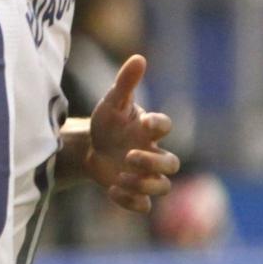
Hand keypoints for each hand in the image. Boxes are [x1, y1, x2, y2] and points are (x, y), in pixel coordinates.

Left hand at [84, 55, 180, 213]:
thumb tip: (139, 58)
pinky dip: (131, 201)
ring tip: (121, 176)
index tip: (144, 122)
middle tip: (130, 156)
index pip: (165, 126)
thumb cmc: (108, 122)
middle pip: (172, 165)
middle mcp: (153, 153)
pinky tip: (112, 188)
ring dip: (144, 184)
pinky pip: (144, 205)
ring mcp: (144, 175)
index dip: (159, 125)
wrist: (91, 146)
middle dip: (153, 163)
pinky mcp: (133, 191)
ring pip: (162, 187)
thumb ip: (126, 82)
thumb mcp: (112, 102)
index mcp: (149, 129)